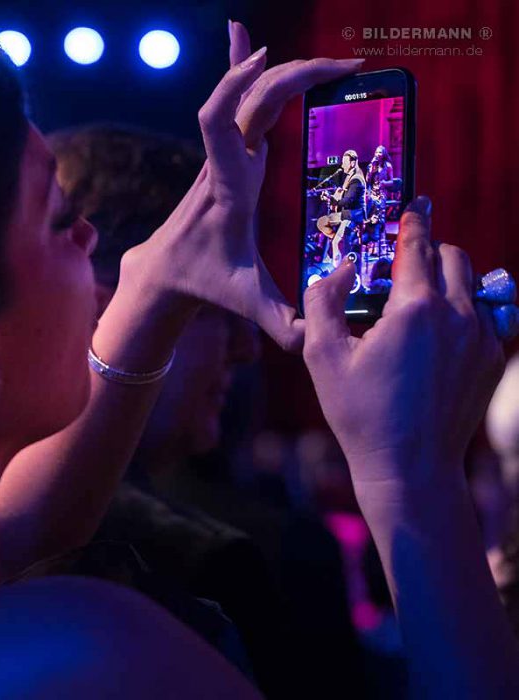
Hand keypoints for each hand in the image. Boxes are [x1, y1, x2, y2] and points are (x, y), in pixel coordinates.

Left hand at [121, 22, 363, 351]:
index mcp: (227, 188)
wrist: (164, 272)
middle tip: (343, 66)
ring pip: (246, 99)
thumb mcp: (245, 303)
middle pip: (246, 100)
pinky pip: (237, 104)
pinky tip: (242, 39)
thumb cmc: (205, 282)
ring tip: (326, 58)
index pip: (218, 125)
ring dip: (281, 72)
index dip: (238, 88)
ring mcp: (224, 156)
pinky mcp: (228, 155)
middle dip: (291, 75)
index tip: (268, 63)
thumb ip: (280, 322)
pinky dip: (240, 69)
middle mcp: (222, 164)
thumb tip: (311, 341)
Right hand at [302, 196, 504, 498]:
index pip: (417, 247)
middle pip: (453, 258)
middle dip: (430, 252)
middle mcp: (457, 316)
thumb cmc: (360, 414)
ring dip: (446, 283)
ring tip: (417, 305)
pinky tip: (435, 338)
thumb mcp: (321, 355)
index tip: (415, 205)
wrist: (411, 467)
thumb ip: (322, 301)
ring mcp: (481, 339)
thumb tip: (338, 270)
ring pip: (472, 286)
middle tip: (404, 265)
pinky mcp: (493, 360)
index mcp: (414, 310)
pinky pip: (484, 317)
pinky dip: (462, 313)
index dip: (413, 222)